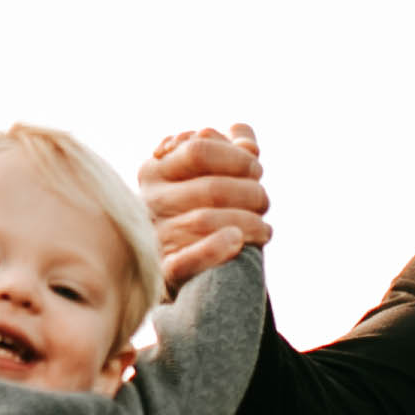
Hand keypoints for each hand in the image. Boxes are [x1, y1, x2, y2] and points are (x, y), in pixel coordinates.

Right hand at [141, 119, 270, 284]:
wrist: (187, 261)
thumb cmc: (202, 204)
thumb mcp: (211, 170)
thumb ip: (231, 149)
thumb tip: (248, 144)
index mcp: (157, 169)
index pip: (199, 151)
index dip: (236, 157)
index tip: (255, 167)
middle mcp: (152, 201)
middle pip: (211, 188)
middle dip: (250, 192)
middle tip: (263, 201)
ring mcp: (157, 236)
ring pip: (206, 221)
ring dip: (248, 222)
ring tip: (263, 228)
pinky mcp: (167, 270)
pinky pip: (187, 261)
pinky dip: (214, 249)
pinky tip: (237, 241)